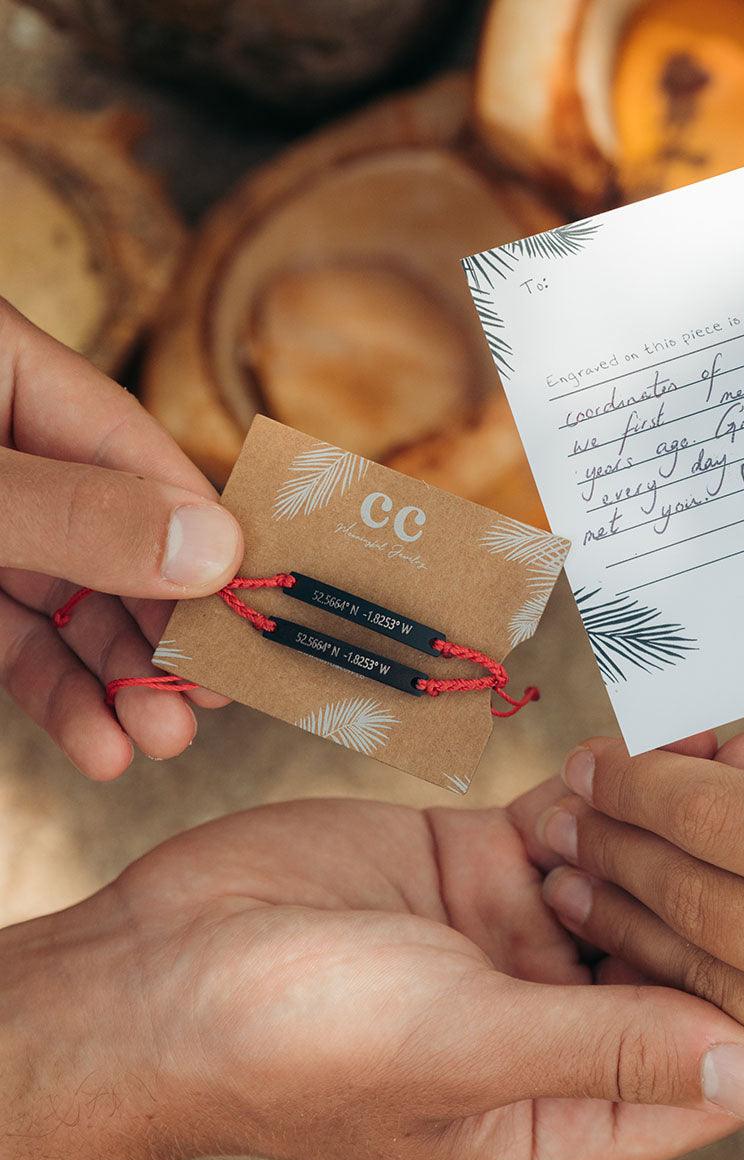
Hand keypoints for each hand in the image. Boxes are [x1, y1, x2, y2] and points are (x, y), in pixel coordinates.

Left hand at [0, 300, 243, 778]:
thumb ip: (74, 513)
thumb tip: (219, 549)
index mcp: (6, 368)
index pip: (142, 460)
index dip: (205, 543)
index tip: (256, 618)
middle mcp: (6, 441)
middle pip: (118, 540)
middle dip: (159, 633)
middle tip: (201, 706)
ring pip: (69, 599)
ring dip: (113, 680)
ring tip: (151, 746)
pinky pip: (13, 632)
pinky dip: (51, 689)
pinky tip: (92, 743)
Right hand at [0, 780, 743, 1159]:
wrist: (162, 963)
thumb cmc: (293, 1042)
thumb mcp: (462, 1049)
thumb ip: (609, 1052)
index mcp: (557, 1108)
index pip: (698, 1068)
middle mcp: (548, 1024)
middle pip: (672, 955)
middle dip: (733, 885)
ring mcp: (514, 939)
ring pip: (629, 877)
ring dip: (679, 826)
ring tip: (743, 758)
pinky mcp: (478, 867)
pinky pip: (563, 826)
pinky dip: (603, 793)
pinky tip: (646, 755)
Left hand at [538, 739, 743, 1159]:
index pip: (726, 816)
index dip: (653, 782)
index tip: (608, 761)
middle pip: (696, 895)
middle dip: (619, 846)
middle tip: (567, 813)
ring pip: (705, 976)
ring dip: (631, 925)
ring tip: (573, 885)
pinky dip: (697, 1000)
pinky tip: (654, 966)